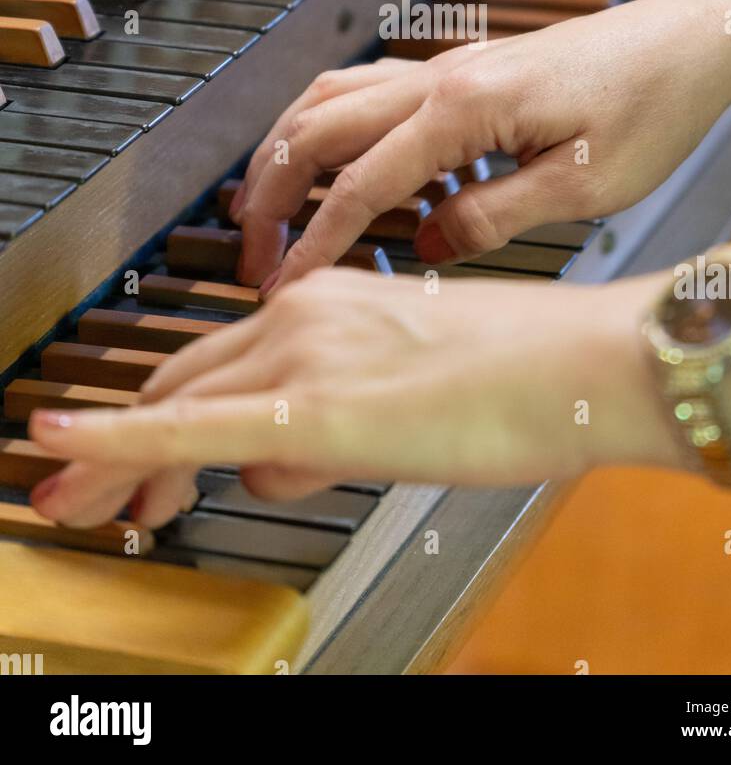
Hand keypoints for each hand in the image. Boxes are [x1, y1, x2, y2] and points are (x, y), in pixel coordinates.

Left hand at [28, 267, 677, 529]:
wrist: (586, 363)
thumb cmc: (526, 374)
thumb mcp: (408, 391)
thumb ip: (335, 411)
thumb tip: (278, 456)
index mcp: (326, 297)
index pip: (216, 360)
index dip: (157, 413)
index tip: (127, 454)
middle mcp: (302, 310)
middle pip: (179, 380)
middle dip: (121, 444)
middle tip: (88, 495)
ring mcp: (305, 350)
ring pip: (176, 407)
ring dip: (120, 462)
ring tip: (91, 507)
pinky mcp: (314, 404)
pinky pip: (187, 429)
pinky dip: (116, 442)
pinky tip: (70, 456)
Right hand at [234, 0, 730, 289]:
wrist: (693, 41)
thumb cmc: (652, 106)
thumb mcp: (583, 187)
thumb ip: (492, 217)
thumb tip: (424, 246)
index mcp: (462, 107)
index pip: (360, 184)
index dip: (314, 241)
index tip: (281, 288)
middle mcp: (440, 78)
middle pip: (316, 128)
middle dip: (270, 193)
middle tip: (253, 256)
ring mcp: (448, 69)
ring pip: (331, 98)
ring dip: (290, 153)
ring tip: (272, 212)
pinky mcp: (465, 72)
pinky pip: (370, 95)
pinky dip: (336, 134)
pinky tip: (354, 179)